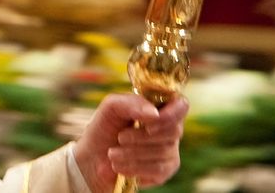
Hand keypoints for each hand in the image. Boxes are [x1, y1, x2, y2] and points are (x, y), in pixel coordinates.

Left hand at [73, 93, 187, 191]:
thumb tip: (155, 114)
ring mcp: (169, 150)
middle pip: (173, 131)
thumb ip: (132, 103)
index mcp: (159, 106)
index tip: (148, 123)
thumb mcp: (111, 107)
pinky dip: (135, 168)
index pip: (181, 105)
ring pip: (163, 152)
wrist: (93, 157)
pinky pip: (159, 170)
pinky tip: (120, 167)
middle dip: (142, 136)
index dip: (170, 114)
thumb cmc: (104, 127)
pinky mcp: (164, 170)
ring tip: (112, 154)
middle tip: (120, 138)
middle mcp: (169, 128)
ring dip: (133, 153)